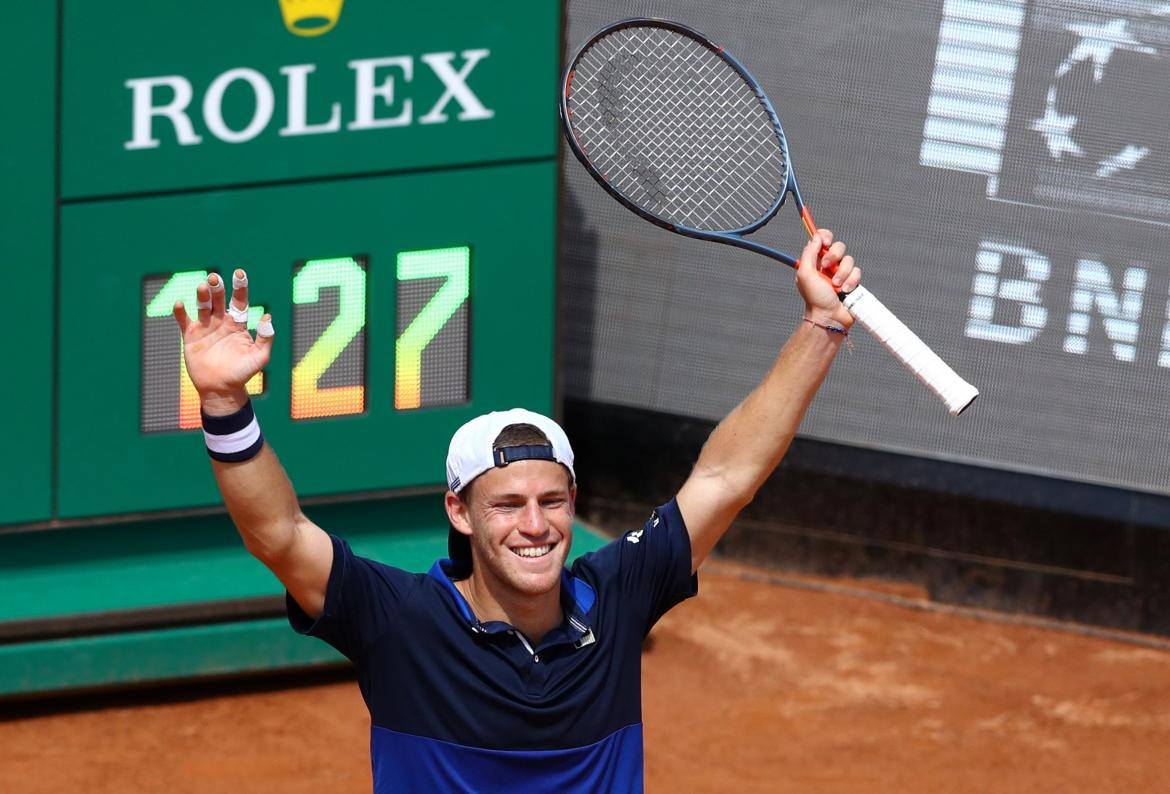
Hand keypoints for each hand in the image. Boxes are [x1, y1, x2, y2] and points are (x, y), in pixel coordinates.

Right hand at [173, 270, 272, 415]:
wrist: (220, 390)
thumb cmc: (242, 374)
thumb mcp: (259, 357)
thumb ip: (265, 338)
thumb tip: (268, 316)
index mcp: (238, 324)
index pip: (239, 301)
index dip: (240, 287)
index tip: (239, 273)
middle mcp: (221, 322)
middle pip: (219, 300)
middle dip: (217, 288)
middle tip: (214, 278)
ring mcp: (205, 328)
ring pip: (203, 306)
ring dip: (202, 296)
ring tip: (202, 286)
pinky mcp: (191, 337)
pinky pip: (184, 321)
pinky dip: (181, 312)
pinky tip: (180, 304)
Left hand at [794, 229, 860, 329]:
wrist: (829, 316)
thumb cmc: (815, 299)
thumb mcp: (805, 274)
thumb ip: (809, 253)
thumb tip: (816, 237)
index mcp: (815, 262)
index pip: (822, 240)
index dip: (825, 237)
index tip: (826, 242)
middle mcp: (829, 266)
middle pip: (838, 246)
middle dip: (834, 255)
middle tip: (827, 267)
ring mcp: (841, 273)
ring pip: (849, 260)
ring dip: (842, 273)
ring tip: (836, 286)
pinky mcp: (852, 281)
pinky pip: (857, 272)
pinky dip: (851, 281)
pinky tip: (845, 291)